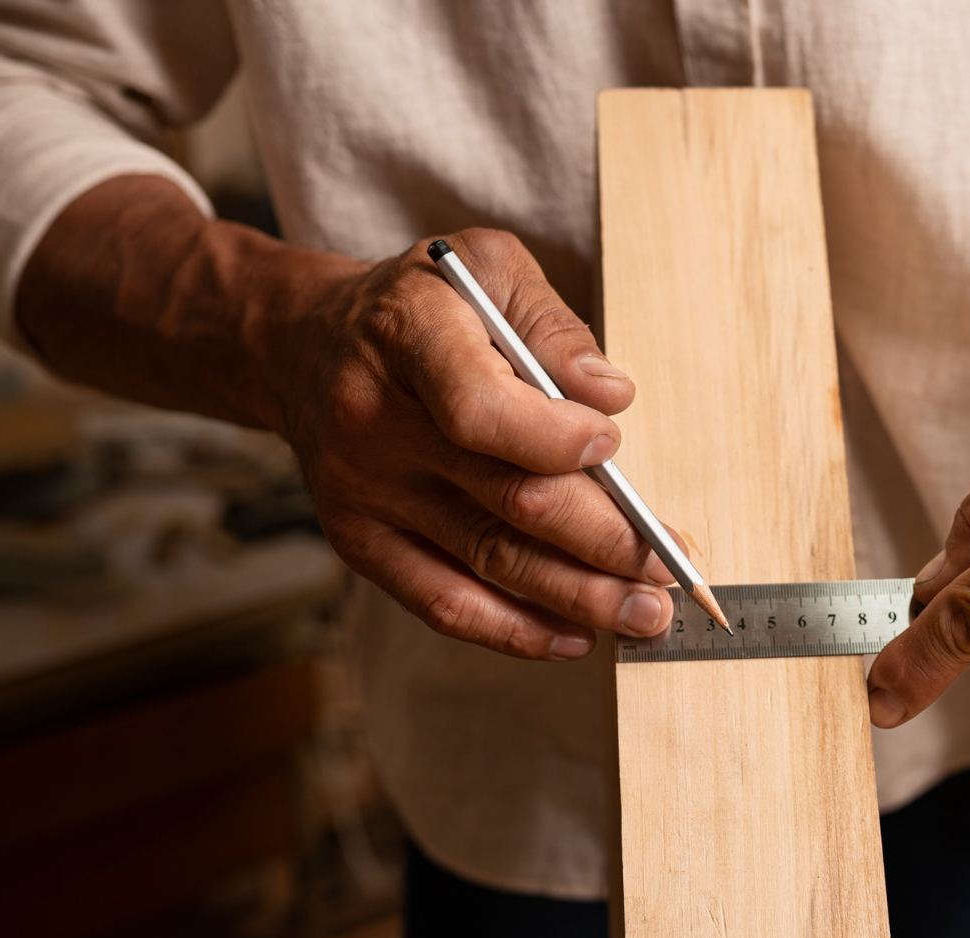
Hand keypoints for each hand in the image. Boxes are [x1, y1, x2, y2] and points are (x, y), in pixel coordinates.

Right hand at [258, 229, 679, 658]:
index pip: (480, 408)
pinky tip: (575, 636)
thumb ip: (551, 325)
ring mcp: (364, 493)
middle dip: (602, 540)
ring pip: (487, 561)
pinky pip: (442, 603)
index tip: (611, 449)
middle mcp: (375, 422)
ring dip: (578, 596)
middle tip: (668, 566)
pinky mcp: (361, 542)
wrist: (302, 347)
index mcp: (408, 337)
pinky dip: (514, 630)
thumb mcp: (486, 268)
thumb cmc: (422, 305)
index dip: (555, 439)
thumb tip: (610, 395)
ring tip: (647, 613)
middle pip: (505, 499)